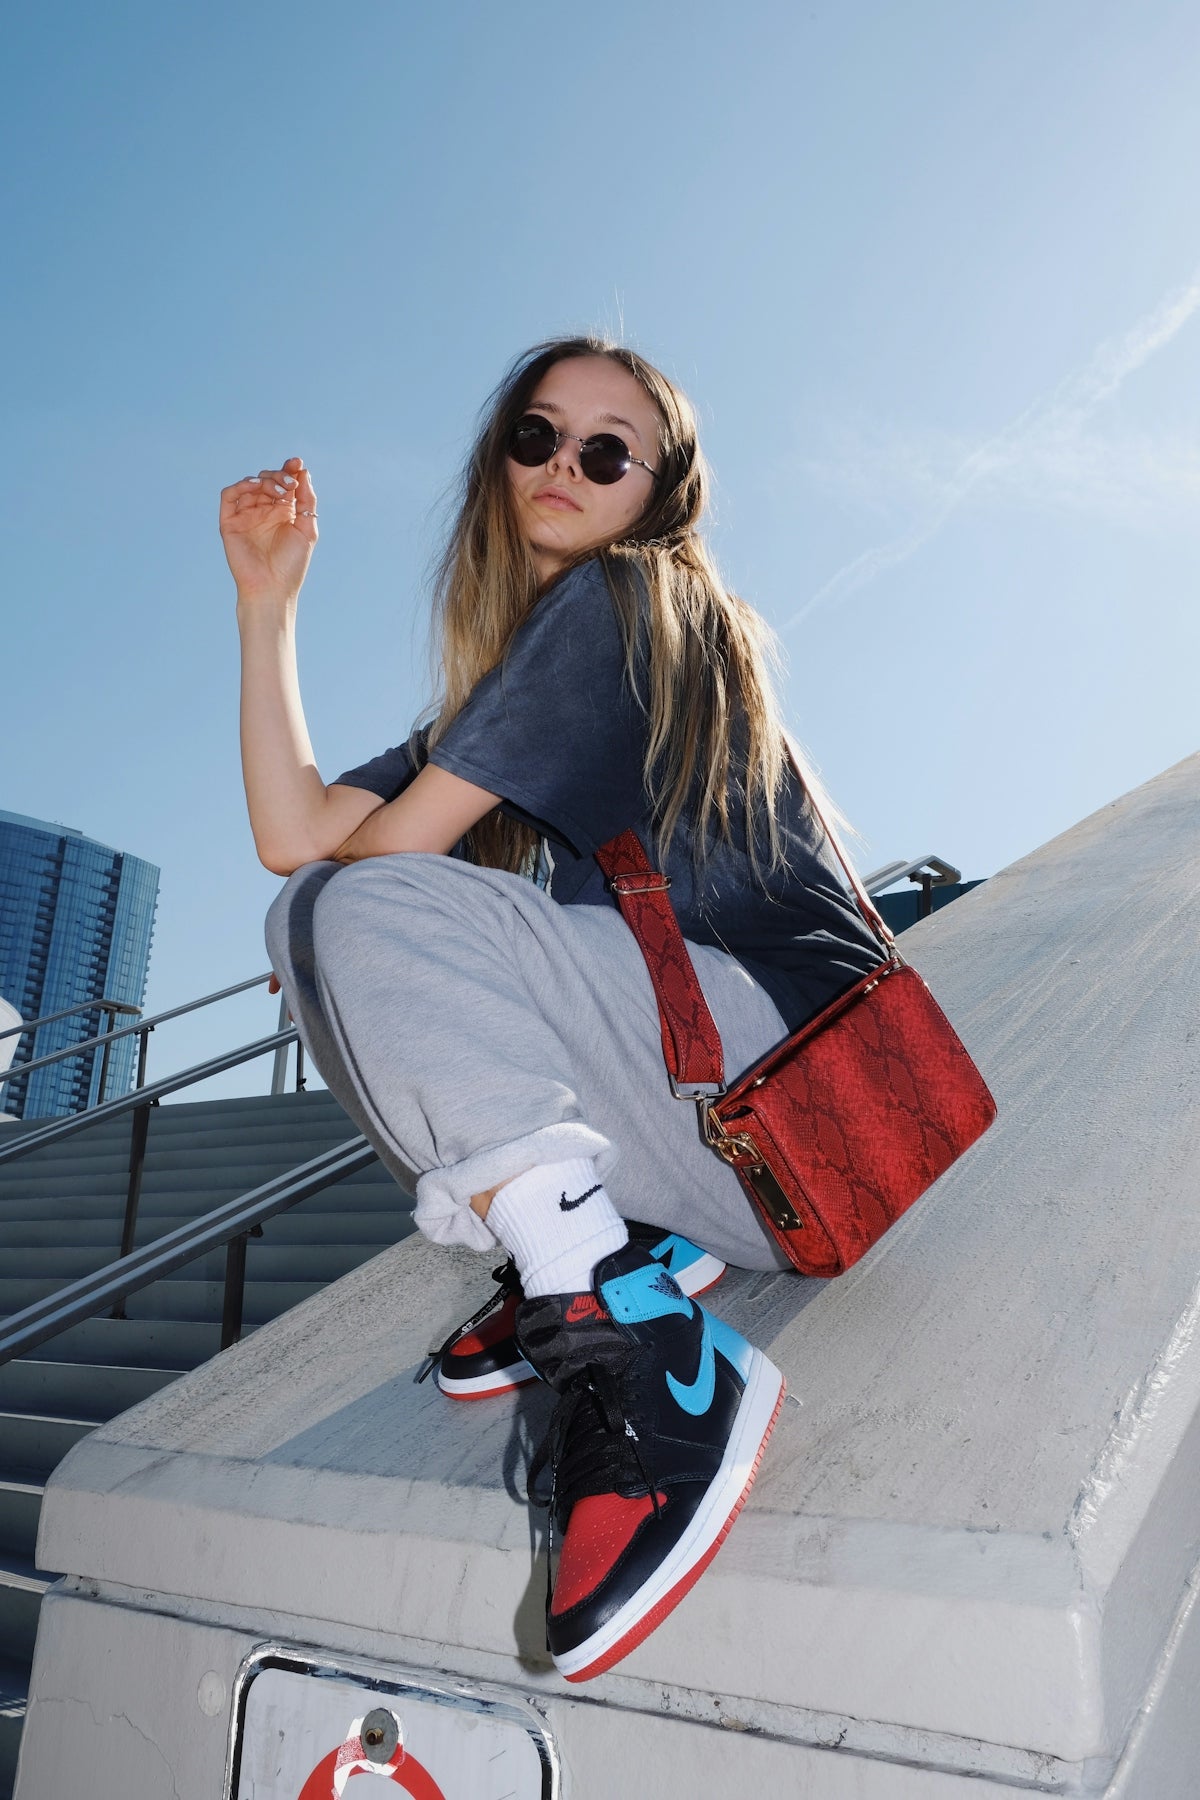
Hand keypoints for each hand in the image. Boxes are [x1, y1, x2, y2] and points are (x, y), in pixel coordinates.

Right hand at [220, 457, 317, 600]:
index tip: (298, 463)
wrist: (272, 588)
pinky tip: (255, 486)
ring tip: (279, 491)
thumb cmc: (291, 564)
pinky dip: (241, 486)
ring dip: (265, 481)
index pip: (284, 483)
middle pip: (268, 480)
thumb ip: (307, 501)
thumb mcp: (307, 528)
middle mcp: (263, 511)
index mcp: (283, 512)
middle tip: (290, 483)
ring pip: (250, 484)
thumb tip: (304, 472)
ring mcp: (246, 515)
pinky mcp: (230, 522)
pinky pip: (229, 496)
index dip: (290, 470)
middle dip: (279, 475)